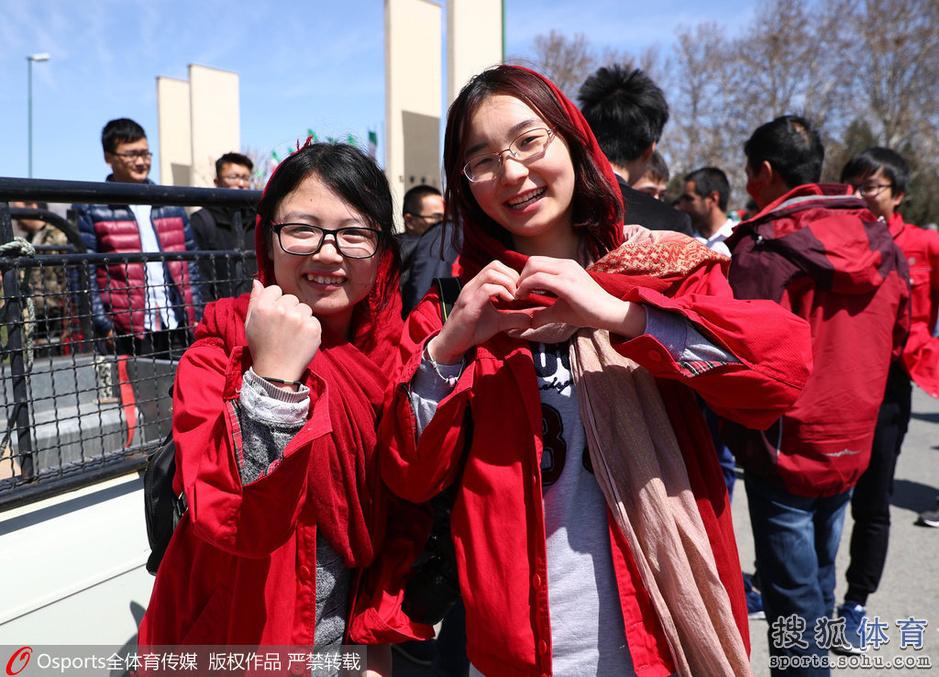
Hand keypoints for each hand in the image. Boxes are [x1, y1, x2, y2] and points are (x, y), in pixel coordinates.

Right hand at [245, 280, 320, 382]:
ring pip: (304, 308)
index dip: (275, 302)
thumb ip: (254, 300)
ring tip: (291, 335)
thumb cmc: (261, 347)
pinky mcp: (313, 328)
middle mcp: (281, 310)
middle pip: (291, 298)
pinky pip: (314, 320)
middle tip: (283, 328)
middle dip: (289, 309)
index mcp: (263, 306)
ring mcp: (299, 319)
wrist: (276, 371)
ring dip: (300, 318)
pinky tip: (300, 340)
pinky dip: (309, 329)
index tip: (274, 316)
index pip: (275, 289)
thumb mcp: (250, 323)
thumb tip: (257, 281)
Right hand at [428, 261, 531, 363]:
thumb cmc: (472, 330)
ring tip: (513, 298)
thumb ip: (513, 318)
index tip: (519, 290)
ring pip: (490, 273)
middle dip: (512, 276)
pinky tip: (508, 302)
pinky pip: (486, 290)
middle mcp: (472, 286)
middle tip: (518, 293)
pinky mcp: (469, 306)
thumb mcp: (498, 322)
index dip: (512, 274)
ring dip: (507, 283)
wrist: (452, 344)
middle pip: (494, 265)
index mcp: (478, 286)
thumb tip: (531, 319)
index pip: (496, 266)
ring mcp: (469, 294)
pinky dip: (501, 292)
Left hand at [515, 257, 645, 336]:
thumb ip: (544, 313)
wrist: (609, 313)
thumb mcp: (561, 310)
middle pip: (532, 261)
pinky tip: (524, 298)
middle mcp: (566, 264)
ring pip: (533, 266)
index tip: (521, 291)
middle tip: (518, 294)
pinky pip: (538, 278)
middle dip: (520, 277)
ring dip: (521, 281)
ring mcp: (567, 272)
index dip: (524, 275)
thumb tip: (529, 323)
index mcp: (566, 266)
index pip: (537, 262)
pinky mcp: (566, 283)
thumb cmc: (588, 311)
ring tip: (520, 297)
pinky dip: (526, 287)